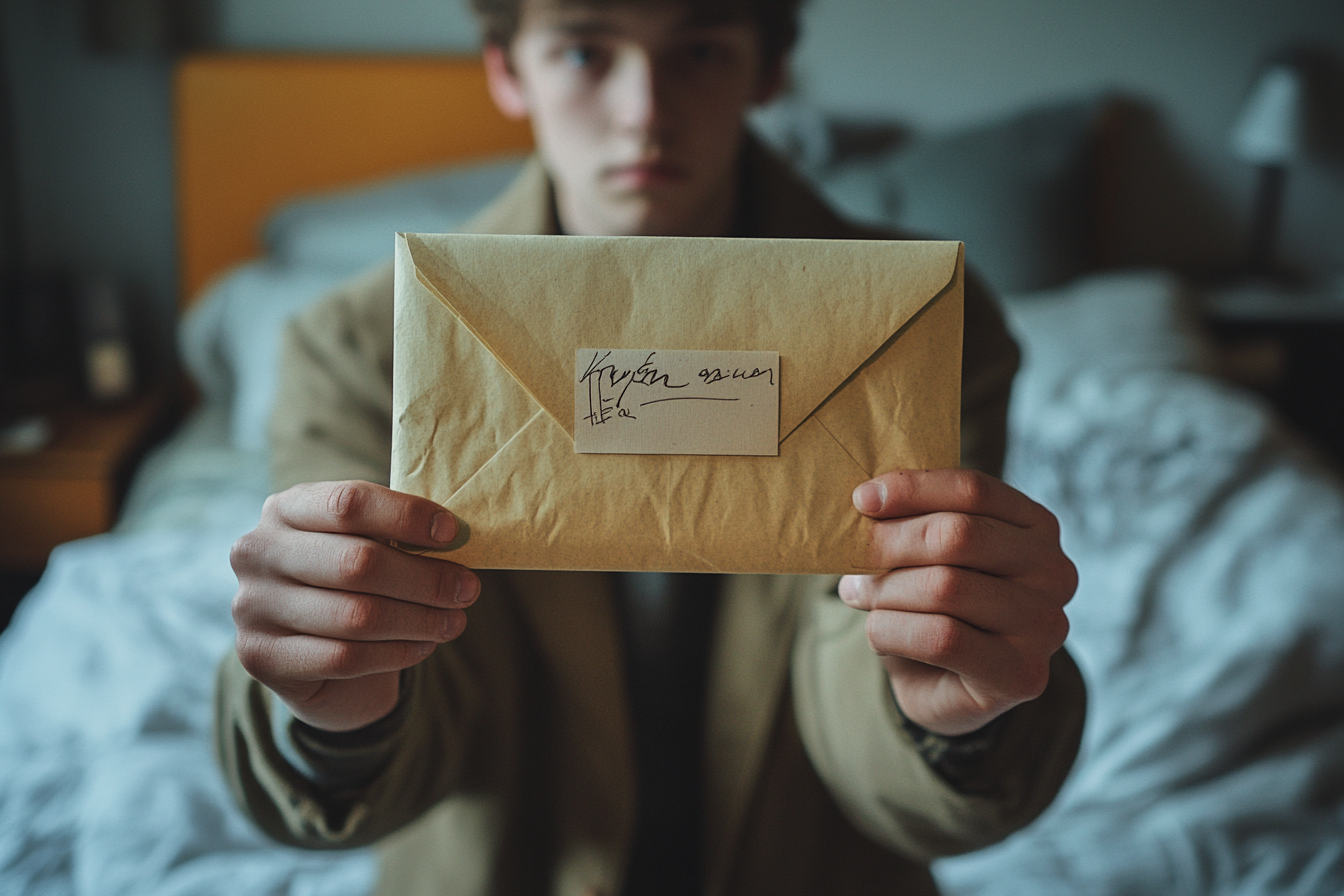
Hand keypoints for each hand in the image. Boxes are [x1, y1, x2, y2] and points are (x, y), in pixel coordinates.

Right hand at [229, 481, 479, 732]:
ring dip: (420, 620)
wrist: (313, 658)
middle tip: (468, 589)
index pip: (349, 503)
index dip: (406, 517)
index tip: (453, 534)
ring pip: (357, 616)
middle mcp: (257, 551)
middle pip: (358, 562)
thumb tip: (458, 539)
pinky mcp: (260, 656)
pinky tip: (423, 647)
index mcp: (287, 508)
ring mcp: (252, 606)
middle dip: (425, 579)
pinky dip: (396, 653)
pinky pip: (345, 657)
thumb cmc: (351, 585)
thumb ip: (399, 537)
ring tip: (454, 621)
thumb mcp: (368, 546)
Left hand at [839, 469, 1075, 736]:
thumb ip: (910, 523)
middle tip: (851, 556)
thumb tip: (869, 500)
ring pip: (945, 587)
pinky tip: (878, 631)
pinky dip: (892, 630)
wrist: (945, 687)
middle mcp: (1054, 572)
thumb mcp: (925, 554)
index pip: (974, 491)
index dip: (912, 489)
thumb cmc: (934, 607)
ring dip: (886, 591)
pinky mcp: (1022, 673)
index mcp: (1037, 527)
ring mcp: (1045, 625)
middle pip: (958, 536)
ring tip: (860, 595)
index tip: (863, 499)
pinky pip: (941, 638)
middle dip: (891, 543)